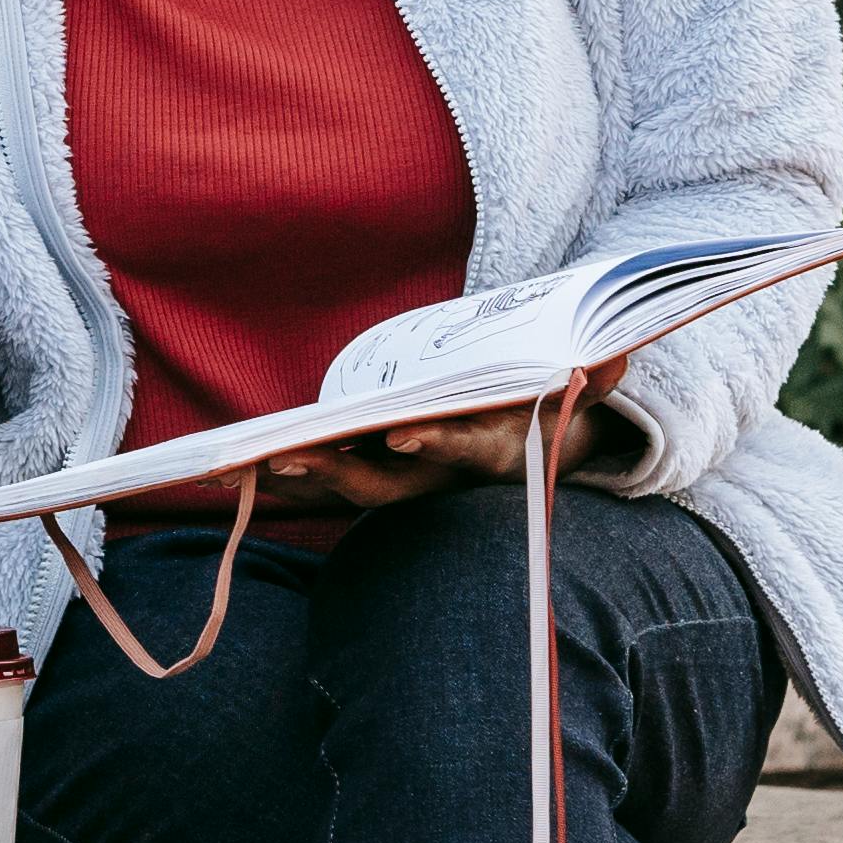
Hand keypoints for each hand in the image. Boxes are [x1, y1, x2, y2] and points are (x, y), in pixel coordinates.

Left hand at [248, 360, 638, 514]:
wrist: (532, 450)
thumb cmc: (545, 409)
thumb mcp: (575, 395)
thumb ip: (596, 378)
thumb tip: (617, 353)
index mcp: (487, 453)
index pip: (458, 449)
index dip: (433, 443)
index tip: (400, 435)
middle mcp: (439, 479)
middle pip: (383, 485)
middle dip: (337, 472)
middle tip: (288, 456)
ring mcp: (404, 483)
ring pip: (341, 490)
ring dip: (292, 482)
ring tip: (234, 471)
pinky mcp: (374, 477)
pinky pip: (321, 487)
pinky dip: (278, 483)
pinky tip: (224, 479)